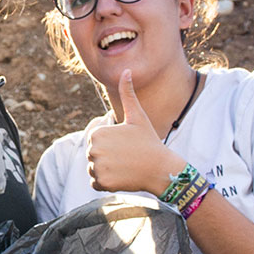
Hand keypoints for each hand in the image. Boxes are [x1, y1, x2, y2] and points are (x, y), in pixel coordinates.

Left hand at [85, 70, 184, 194]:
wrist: (160, 169)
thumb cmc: (149, 141)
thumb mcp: (137, 116)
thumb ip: (127, 94)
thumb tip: (126, 70)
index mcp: (97, 133)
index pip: (95, 140)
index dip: (110, 142)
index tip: (125, 144)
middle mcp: (93, 150)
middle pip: (93, 154)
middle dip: (107, 156)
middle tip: (126, 155)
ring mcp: (97, 167)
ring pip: (93, 168)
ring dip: (106, 169)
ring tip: (124, 166)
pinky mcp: (101, 183)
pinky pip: (96, 182)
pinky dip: (106, 181)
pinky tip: (122, 176)